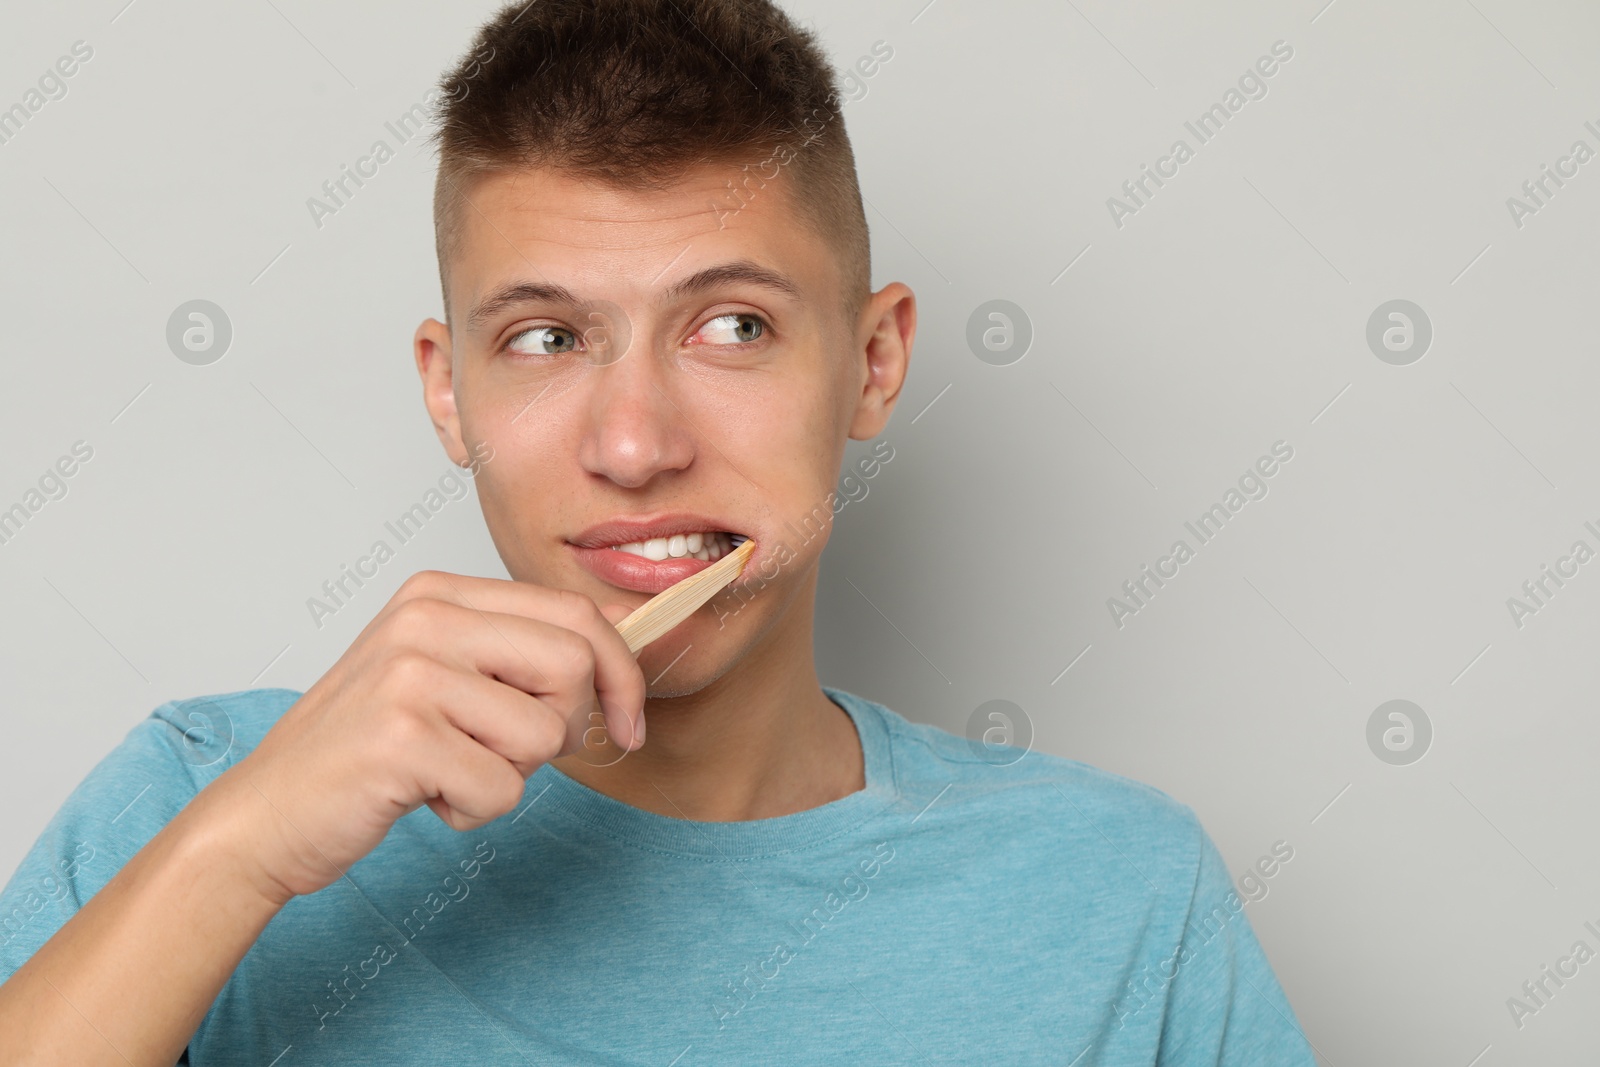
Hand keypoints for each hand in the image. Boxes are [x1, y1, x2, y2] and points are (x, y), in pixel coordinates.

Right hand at [197, 571, 645, 901]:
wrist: (266, 813)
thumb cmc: (367, 751)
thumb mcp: (447, 677)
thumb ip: (522, 651)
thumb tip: (627, 638)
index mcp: (439, 594)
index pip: (575, 612)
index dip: (621, 673)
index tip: (628, 722)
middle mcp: (424, 619)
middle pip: (574, 664)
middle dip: (569, 727)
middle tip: (512, 755)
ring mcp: (410, 673)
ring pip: (544, 733)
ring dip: (509, 775)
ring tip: (448, 772)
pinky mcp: (401, 737)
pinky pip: (502, 787)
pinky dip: (473, 811)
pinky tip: (422, 797)